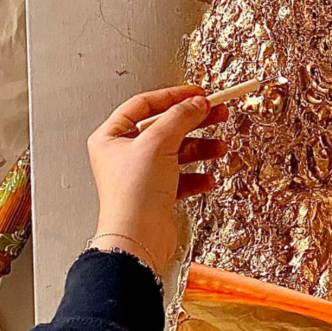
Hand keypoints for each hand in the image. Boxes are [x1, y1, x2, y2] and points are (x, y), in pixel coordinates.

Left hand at [87, 85, 228, 272]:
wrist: (139, 237)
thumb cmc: (133, 194)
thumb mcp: (158, 142)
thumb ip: (180, 117)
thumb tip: (196, 103)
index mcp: (112, 137)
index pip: (145, 105)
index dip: (174, 96)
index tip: (197, 93)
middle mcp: (124, 155)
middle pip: (165, 127)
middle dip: (194, 122)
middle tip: (217, 113)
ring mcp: (141, 176)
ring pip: (176, 153)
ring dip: (200, 149)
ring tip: (219, 148)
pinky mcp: (156, 195)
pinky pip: (181, 179)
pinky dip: (196, 177)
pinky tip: (208, 177)